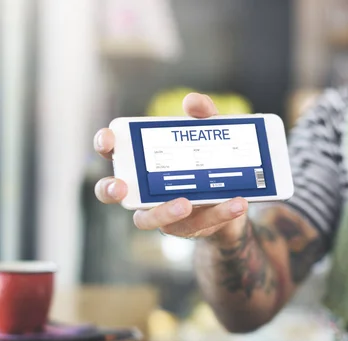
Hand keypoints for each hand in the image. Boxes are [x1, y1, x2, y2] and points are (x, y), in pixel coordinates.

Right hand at [93, 94, 247, 242]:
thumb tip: (193, 101)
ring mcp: (162, 211)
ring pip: (147, 219)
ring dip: (163, 212)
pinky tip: (237, 203)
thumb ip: (204, 115)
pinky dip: (220, 213)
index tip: (109, 139)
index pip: (113, 151)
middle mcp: (143, 189)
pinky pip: (198, 224)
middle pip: (112, 192)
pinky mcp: (187, 227)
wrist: (235, 195)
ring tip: (186, 202)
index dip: (105, 144)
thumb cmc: (209, 160)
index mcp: (142, 161)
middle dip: (110, 189)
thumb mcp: (211, 133)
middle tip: (120, 187)